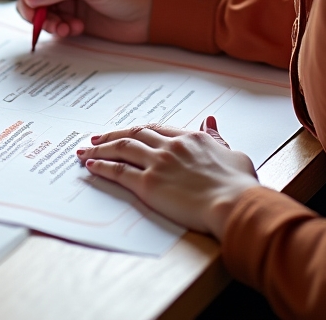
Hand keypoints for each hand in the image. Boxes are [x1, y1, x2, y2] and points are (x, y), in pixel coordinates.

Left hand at [76, 117, 258, 238]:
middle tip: (97, 136)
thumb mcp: (233, 154)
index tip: (127, 131)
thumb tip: (210, 121)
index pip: (157, 129)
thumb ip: (217, 139)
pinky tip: (92, 165)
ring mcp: (158, 164)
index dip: (138, 130)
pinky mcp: (148, 185)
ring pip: (122, 148)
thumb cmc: (239, 186)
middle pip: (134, 134)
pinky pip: (119, 172)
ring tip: (86, 149)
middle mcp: (170, 146)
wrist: (234, 205)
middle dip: (113, 134)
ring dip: (101, 147)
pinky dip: (103, 166)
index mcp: (190, 138)